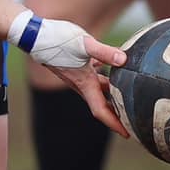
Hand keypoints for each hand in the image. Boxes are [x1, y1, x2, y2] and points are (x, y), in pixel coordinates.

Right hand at [14, 12, 131, 135]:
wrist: (34, 36)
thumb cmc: (56, 40)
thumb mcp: (83, 44)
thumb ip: (104, 52)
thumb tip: (124, 59)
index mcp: (84, 83)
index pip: (101, 111)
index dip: (114, 124)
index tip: (128, 134)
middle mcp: (82, 83)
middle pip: (102, 104)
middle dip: (118, 114)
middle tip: (135, 120)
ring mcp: (78, 75)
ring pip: (100, 89)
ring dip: (114, 94)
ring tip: (131, 96)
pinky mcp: (77, 64)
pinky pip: (95, 73)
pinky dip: (107, 73)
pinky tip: (116, 64)